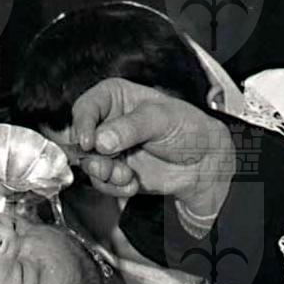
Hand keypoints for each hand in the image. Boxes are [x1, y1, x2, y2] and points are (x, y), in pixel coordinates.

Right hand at [68, 77, 234, 215]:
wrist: (203, 162)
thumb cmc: (188, 128)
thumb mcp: (161, 119)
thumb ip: (130, 127)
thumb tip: (101, 140)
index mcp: (115, 97)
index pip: (86, 106)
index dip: (83, 124)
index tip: (90, 142)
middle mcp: (107, 122)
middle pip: (80, 138)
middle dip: (93, 157)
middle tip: (108, 165)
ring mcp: (109, 148)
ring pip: (89, 163)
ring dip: (105, 174)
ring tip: (126, 176)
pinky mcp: (114, 170)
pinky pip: (101, 182)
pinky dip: (114, 187)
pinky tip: (131, 183)